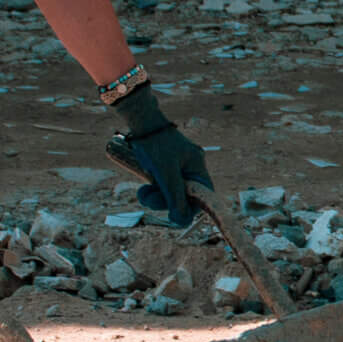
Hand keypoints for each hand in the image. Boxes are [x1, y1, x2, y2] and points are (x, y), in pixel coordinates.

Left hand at [110, 83, 212, 225]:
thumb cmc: (154, 144)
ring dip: (156, 197)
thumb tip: (182, 221)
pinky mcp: (165, 167)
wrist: (139, 120)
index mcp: (197, 166)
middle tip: (148, 197)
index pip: (203, 196)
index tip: (175, 214)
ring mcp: (178, 167)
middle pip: (185, 196)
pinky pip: (163, 186)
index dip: (191, 208)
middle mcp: (191, 167)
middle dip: (165, 201)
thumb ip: (174, 196)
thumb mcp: (165, 173)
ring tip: (142, 191)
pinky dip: (153, 189)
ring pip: (171, 193)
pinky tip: (143, 187)